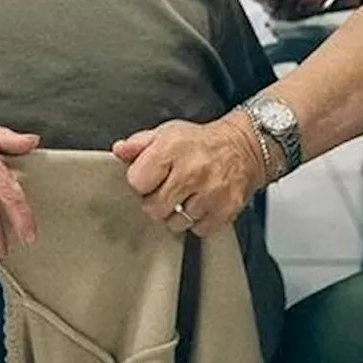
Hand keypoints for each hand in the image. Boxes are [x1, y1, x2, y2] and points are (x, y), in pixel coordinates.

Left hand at [112, 112, 266, 237]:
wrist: (243, 147)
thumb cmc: (200, 142)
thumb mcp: (167, 133)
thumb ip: (139, 144)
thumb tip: (119, 151)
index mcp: (172, 148)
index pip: (137, 181)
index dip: (140, 182)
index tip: (149, 178)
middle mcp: (192, 170)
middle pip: (154, 208)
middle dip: (156, 202)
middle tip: (167, 190)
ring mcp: (211, 192)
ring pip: (176, 223)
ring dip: (177, 214)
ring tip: (186, 196)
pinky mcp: (226, 209)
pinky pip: (199, 230)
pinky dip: (198, 221)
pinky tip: (201, 204)